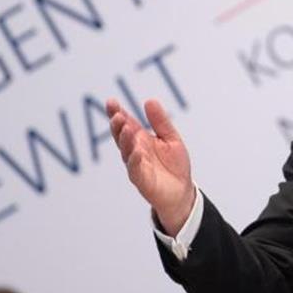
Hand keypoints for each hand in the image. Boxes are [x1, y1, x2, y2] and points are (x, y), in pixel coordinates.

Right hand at [107, 97, 195, 234]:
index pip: (126, 124)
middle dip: (118, 126)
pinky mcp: (142, 181)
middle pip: (121, 136)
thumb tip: (149, 100)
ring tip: (126, 128)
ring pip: (126, 152)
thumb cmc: (174, 165)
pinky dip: (135, 161)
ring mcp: (136, 166)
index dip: (117, 113)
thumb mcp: (170, 138)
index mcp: (139, 139)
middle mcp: (134, 151)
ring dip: (125, 140)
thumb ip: (160, 121)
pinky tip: (136, 151)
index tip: (111, 102)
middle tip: (118, 115)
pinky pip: (136, 170)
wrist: (182, 191)